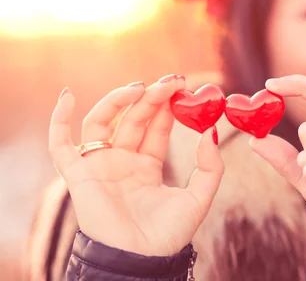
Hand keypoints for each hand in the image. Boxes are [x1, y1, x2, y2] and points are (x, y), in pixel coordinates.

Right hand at [49, 75, 223, 256]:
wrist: (143, 260)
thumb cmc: (169, 235)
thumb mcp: (199, 197)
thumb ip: (210, 166)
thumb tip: (210, 130)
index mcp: (146, 167)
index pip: (155, 128)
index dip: (167, 107)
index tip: (182, 87)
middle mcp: (122, 162)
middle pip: (132, 119)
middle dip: (151, 98)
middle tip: (171, 81)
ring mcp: (100, 167)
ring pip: (102, 122)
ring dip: (118, 100)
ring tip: (141, 87)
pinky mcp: (79, 176)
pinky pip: (60, 144)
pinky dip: (59, 120)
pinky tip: (68, 96)